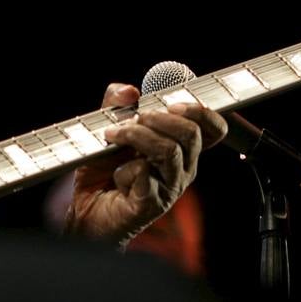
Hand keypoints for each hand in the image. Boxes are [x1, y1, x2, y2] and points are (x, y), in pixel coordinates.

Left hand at [63, 82, 227, 247]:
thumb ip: (116, 106)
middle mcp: (182, 168)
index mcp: (182, 150)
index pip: (213, 129)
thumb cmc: (103, 173)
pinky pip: (142, 173)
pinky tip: (116, 175)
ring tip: (113, 135)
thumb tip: (129, 90)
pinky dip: (123, 168)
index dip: (202, 111)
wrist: (87, 211)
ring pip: (169, 150)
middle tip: (135, 118)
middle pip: (191, 134)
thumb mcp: (108, 130)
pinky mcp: (151, 203)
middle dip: (160, 118)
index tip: (174, 102)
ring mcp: (169, 187)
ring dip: (136, 135)